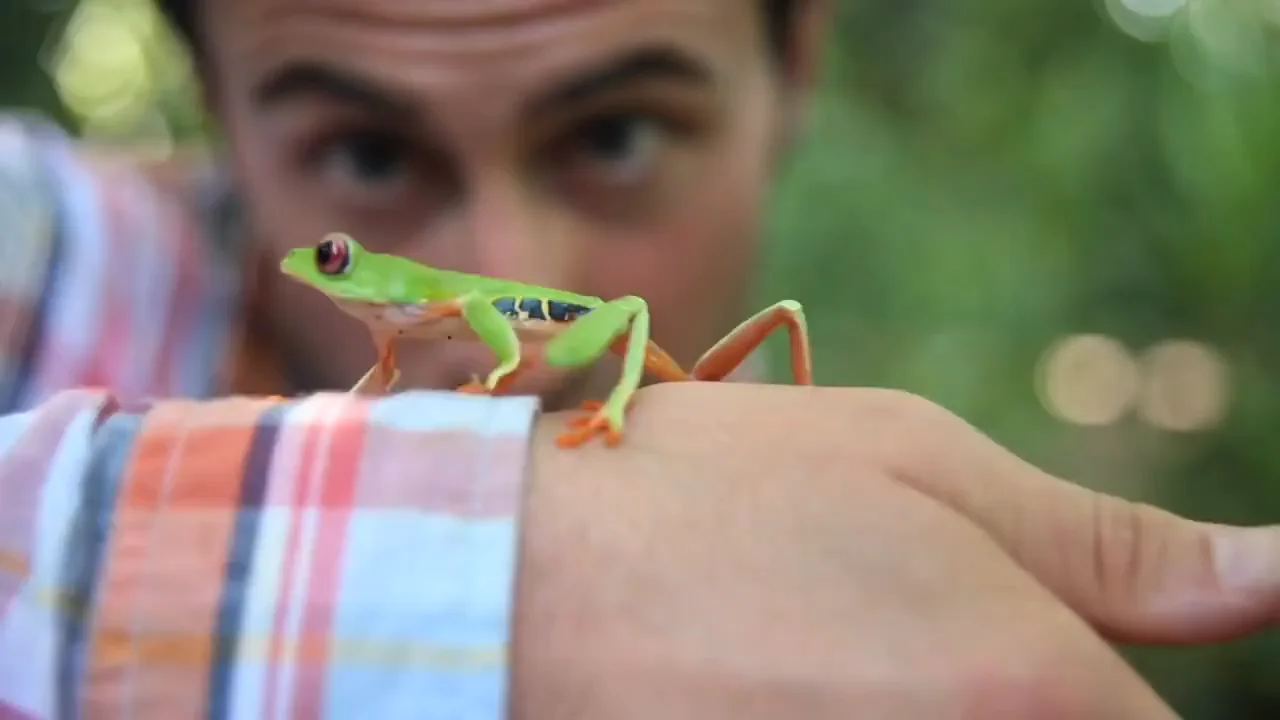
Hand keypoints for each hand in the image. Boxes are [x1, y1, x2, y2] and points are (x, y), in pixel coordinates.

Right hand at [512, 382, 1279, 718]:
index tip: (1025, 649)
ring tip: (825, 659)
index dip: (1112, 698)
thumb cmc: (712, 492)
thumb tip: (1274, 577)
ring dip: (926, 717)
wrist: (507, 580)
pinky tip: (789, 689)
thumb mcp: (916, 466)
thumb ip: (1108, 547)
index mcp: (1033, 689)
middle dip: (1019, 702)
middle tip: (889, 646)